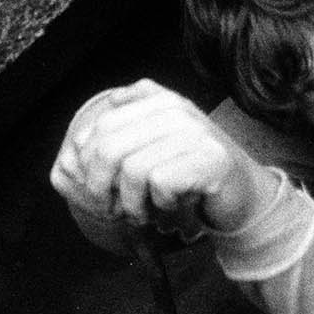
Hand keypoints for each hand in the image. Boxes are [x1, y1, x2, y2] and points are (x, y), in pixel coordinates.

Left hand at [50, 79, 277, 237]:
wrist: (245, 198)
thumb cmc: (189, 179)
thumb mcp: (150, 151)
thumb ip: (114, 141)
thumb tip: (68, 156)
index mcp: (157, 100)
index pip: (100, 126)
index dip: (87, 163)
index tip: (97, 191)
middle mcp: (175, 109)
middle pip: (109, 147)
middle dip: (102, 188)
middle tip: (115, 209)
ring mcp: (195, 131)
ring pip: (132, 170)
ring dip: (133, 204)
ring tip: (146, 212)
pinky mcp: (210, 158)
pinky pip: (162, 184)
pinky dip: (163, 205)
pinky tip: (175, 206)